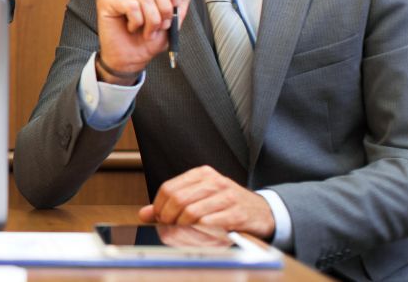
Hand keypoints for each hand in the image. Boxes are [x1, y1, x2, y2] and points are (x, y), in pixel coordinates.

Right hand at [96, 0, 192, 78]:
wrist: (133, 57)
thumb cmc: (150, 36)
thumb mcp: (174, 14)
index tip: (175, 4)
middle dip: (164, 10)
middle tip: (160, 24)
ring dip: (152, 20)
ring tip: (147, 29)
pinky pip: (131, 6)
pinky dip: (137, 22)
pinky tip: (132, 27)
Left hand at [139, 165, 275, 238]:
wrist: (263, 212)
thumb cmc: (227, 206)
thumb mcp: (200, 198)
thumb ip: (172, 203)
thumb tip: (144, 214)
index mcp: (202, 174)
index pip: (169, 188)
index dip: (159, 206)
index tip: (159, 218)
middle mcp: (214, 181)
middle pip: (178, 200)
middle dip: (168, 218)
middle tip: (170, 228)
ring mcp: (227, 196)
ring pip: (191, 212)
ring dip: (182, 227)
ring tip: (183, 232)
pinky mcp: (237, 213)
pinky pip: (209, 223)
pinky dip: (199, 232)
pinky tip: (199, 234)